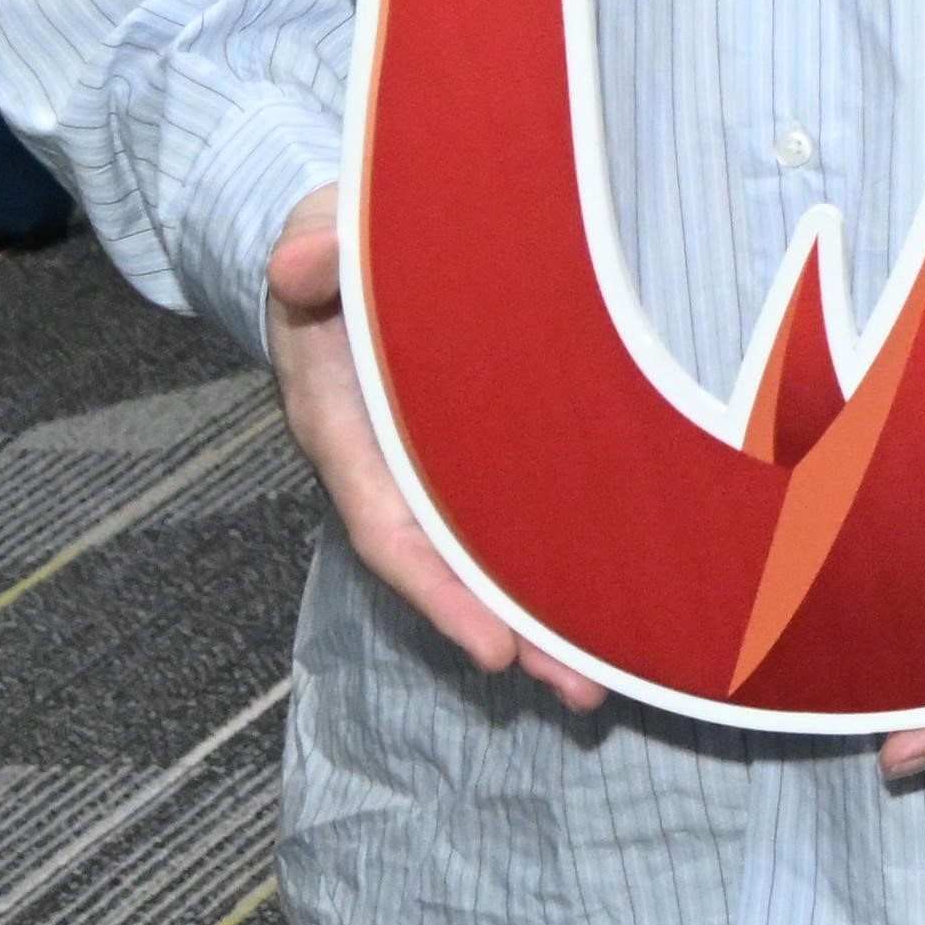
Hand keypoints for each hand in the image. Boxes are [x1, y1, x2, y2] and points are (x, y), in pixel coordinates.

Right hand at [263, 192, 603, 711]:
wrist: (363, 231)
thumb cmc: (341, 239)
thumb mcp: (317, 234)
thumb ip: (312, 253)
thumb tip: (299, 265)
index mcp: (349, 428)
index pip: (393, 529)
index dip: (439, 592)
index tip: (492, 649)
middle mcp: (398, 463)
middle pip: (457, 567)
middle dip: (516, 632)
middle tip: (585, 693)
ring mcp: (445, 458)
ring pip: (498, 552)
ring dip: (550, 615)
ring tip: (611, 680)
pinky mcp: (492, 439)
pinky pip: (528, 506)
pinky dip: (566, 552)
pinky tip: (625, 593)